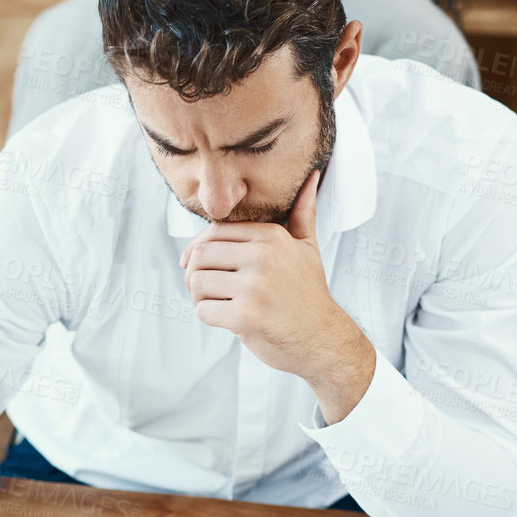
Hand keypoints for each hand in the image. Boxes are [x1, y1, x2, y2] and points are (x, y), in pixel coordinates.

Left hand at [180, 170, 376, 423]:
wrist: (322, 339)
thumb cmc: (310, 294)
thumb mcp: (308, 249)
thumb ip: (302, 213)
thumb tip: (311, 178)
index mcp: (271, 237)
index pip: (214, 231)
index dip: (197, 248)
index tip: (193, 263)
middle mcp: (262, 258)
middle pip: (200, 255)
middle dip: (195, 273)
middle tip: (206, 288)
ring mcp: (254, 287)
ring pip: (197, 283)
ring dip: (200, 297)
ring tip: (217, 303)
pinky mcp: (245, 317)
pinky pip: (203, 311)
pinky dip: (209, 317)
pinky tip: (226, 319)